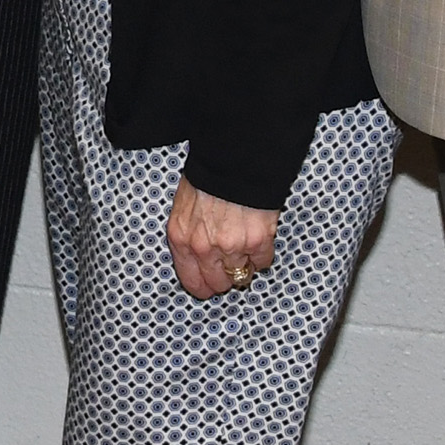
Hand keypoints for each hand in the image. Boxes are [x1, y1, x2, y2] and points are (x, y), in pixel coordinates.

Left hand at [168, 181, 280, 299]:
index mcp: (181, 239)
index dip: (204, 285)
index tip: (211, 282)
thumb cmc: (208, 177)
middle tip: (231, 262)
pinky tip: (258, 236)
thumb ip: (189, 234)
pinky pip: (263, 262)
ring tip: (245, 244)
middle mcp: (204, 248)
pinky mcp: (257, 241)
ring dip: (245, 263)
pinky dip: (263, 253)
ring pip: (242, 276)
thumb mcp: (184, 207)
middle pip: (218, 284)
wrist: (233, 159)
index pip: (192, 282)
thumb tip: (197, 254)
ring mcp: (231, 247)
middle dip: (226, 276)